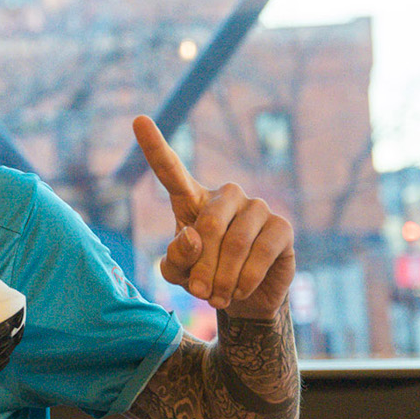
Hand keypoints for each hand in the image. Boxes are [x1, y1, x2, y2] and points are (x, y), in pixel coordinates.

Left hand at [132, 115, 294, 318]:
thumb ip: (176, 258)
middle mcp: (226, 195)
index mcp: (192, 199)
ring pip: (235, 243)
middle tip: (199, 292)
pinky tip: (240, 291)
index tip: (138, 120)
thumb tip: (193, 236)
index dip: (154, 147)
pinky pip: (261, 253)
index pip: (171, 171)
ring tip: (217, 296)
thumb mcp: (178, 273)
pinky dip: (245, 280)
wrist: (243, 298)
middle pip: (208, 225)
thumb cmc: (204, 277)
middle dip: (202, 266)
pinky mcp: (282, 227)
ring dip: (223, 278)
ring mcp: (257, 207)